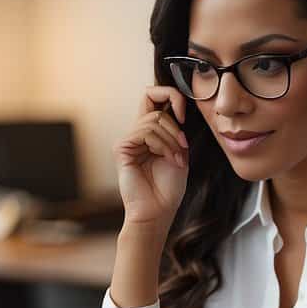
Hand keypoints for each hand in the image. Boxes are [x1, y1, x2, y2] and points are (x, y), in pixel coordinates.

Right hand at [116, 86, 189, 226]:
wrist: (158, 211)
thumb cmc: (168, 188)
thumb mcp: (179, 151)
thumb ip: (175, 129)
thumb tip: (176, 107)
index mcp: (150, 132)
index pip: (154, 97)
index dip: (170, 96)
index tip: (184, 115)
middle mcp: (136, 132)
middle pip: (151, 97)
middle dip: (175, 121)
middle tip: (182, 146)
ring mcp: (128, 139)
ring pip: (154, 119)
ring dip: (172, 139)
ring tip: (176, 160)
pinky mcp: (122, 147)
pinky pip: (146, 132)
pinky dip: (162, 144)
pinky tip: (168, 159)